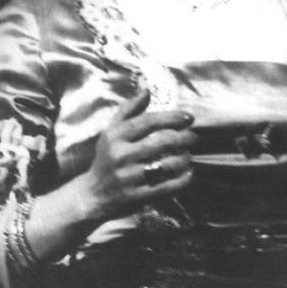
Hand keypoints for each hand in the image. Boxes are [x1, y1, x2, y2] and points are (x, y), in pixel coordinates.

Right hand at [81, 90, 196, 222]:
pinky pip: (167, 186)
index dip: (172, 118)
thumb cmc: (106, 158)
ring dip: (185, 158)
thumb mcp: (110, 132)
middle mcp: (121, 156)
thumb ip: (128, 110)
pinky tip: (188, 172)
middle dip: (184, 138)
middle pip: (162, 142)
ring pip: (168, 165)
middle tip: (193, 137)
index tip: (188, 117)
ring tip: (188, 155)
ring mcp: (129, 177)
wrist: (93, 195)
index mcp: (115, 137)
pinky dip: (183, 179)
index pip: (149, 122)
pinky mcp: (137, 196)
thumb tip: (147, 91)